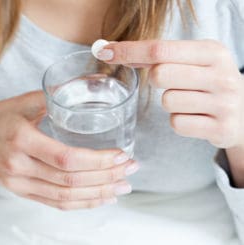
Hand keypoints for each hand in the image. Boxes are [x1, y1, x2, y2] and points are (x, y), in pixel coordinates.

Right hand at [0, 91, 138, 209]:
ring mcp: (20, 184)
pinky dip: (82, 204)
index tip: (121, 155)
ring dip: (98, 194)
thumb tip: (83, 87)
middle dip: (106, 177)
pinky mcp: (23, 193)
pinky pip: (56, 203)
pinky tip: (100, 198)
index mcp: (21, 140)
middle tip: (130, 169)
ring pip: (66, 197)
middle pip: (70, 181)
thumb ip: (50, 98)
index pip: (66, 159)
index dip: (98, 161)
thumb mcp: (18, 102)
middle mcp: (20, 167)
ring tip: (122, 187)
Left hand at [98, 40, 243, 148]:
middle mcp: (221, 75)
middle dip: (157, 79)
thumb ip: (157, 56)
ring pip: (167, 102)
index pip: (159, 49)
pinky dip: (179, 121)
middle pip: (160, 75)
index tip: (104, 51)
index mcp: (212, 52)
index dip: (128, 51)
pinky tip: (195, 117)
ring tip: (190, 101)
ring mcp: (223, 104)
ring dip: (170, 103)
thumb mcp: (192, 61)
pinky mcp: (220, 128)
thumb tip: (110, 50)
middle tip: (173, 82)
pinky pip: (177, 124)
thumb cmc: (208, 82)